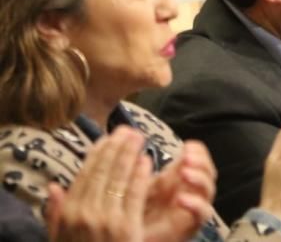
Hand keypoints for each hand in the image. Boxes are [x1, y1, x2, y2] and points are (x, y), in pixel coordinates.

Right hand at [46, 127, 150, 241]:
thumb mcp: (60, 239)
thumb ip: (55, 214)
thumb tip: (52, 187)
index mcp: (68, 215)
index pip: (84, 176)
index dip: (98, 154)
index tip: (108, 138)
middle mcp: (84, 214)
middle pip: (103, 172)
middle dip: (116, 148)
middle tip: (129, 130)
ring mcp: (106, 221)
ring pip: (119, 179)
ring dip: (130, 155)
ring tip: (140, 139)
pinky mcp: (126, 228)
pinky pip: (135, 195)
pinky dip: (141, 176)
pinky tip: (148, 163)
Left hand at [142, 142, 215, 241]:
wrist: (132, 236)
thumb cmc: (135, 212)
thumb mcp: (137, 184)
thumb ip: (140, 167)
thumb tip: (134, 141)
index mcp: (180, 178)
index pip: (200, 158)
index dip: (198, 150)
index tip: (187, 145)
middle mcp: (190, 190)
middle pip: (209, 171)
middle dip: (201, 161)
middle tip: (187, 157)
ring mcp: (193, 207)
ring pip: (209, 189)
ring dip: (200, 177)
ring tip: (185, 173)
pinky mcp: (192, 224)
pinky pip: (203, 213)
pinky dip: (196, 204)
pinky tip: (181, 198)